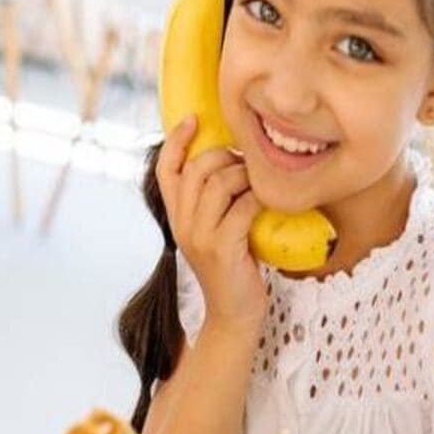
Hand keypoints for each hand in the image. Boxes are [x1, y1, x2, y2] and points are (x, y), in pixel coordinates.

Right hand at [156, 115, 266, 334]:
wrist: (234, 314)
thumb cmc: (234, 267)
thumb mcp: (214, 230)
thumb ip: (214, 201)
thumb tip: (235, 161)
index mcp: (176, 216)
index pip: (164, 168)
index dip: (176, 140)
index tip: (194, 119)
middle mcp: (181, 223)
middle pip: (196, 168)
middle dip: (226, 157)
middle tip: (247, 165)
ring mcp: (199, 236)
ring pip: (218, 183)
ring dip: (245, 176)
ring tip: (260, 184)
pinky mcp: (222, 249)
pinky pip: (242, 207)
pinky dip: (258, 199)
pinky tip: (268, 205)